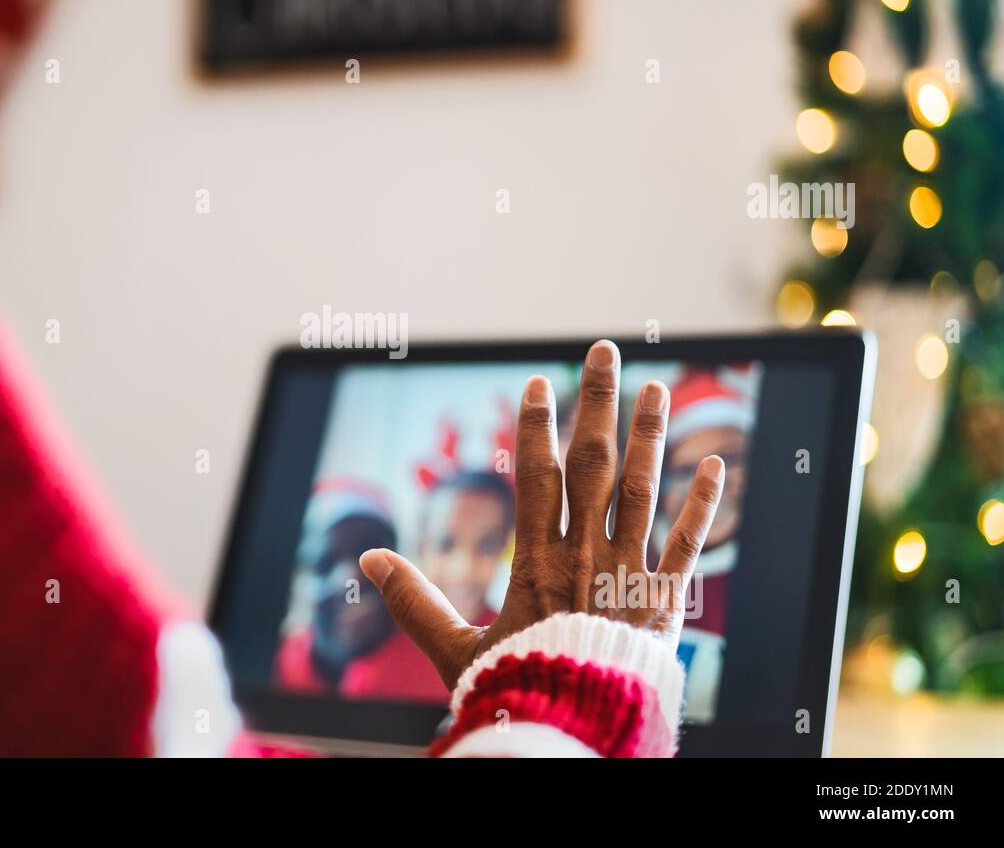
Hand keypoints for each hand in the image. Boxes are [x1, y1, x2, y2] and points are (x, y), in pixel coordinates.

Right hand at [359, 339, 725, 690]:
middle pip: (593, 465)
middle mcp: (586, 556)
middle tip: (604, 350)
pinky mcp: (664, 603)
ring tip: (657, 387)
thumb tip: (369, 560)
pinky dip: (703, 507)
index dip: (537, 426)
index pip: (538, 476)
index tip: (539, 382)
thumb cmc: (515, 692)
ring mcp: (629, 575)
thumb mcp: (453, 649)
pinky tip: (717, 465)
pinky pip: (688, 547)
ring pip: (643, 492)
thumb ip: (414, 601)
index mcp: (536, 563)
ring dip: (650, 436)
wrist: (573, 735)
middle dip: (598, 404)